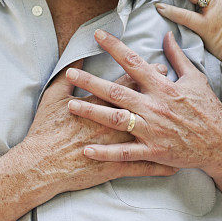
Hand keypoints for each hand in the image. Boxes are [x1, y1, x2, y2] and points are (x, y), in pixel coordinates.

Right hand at [16, 61, 175, 202]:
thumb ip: (68, 74)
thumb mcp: (54, 95)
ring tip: (180, 122)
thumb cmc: (46, 130)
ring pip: (148, 134)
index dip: (145, 74)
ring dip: (165, 129)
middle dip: (160, 93)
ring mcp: (116, 145)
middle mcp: (112, 122)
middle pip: (142, 103)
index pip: (128, 83)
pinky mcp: (115, 167)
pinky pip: (143, 167)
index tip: (159, 65)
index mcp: (100, 103)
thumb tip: (78, 53)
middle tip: (176, 86)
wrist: (40, 164)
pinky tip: (175, 166)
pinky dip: (160, 167)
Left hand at [65, 30, 221, 180]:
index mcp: (163, 86)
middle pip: (117, 91)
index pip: (134, 61)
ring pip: (116, 120)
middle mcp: (154, 106)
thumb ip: (177, 56)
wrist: (220, 143)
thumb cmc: (207, 109)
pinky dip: (105, 152)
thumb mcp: (195, 78)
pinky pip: (125, 153)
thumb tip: (166, 34)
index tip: (97, 35)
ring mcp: (152, 130)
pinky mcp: (153, 151)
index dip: (114, 47)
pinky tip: (87, 149)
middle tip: (71, 73)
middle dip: (91, 82)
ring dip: (92, 112)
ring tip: (71, 106)